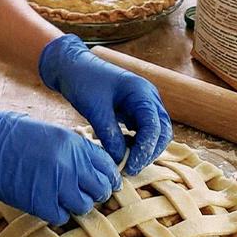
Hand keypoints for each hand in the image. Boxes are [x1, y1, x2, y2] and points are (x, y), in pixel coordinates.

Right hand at [0, 100, 120, 225]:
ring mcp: (57, 185)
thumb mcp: (53, 134)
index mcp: (76, 144)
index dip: (107, 176)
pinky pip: (62, 217)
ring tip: (63, 199)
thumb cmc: (13, 134)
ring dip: (76, 205)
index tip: (103, 182)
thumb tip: (90, 167)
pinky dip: (57, 213)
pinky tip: (47, 204)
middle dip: (95, 193)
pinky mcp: (40, 203)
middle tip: (83, 193)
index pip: (107, 166)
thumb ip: (74, 151)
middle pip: (100, 189)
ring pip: (84, 206)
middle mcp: (71, 165)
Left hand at [38, 35, 172, 174]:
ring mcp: (145, 103)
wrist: (74, 67)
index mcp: (142, 92)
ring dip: (145, 149)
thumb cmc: (84, 82)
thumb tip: (119, 159)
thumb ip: (109, 134)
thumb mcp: (95, 109)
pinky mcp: (136, 109)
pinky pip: (145, 130)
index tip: (130, 167)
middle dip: (149, 152)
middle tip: (129, 169)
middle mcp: (149, 97)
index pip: (154, 127)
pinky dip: (138, 143)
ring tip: (125, 162)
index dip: (145, 150)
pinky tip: (122, 150)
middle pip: (162, 131)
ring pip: (156, 133)